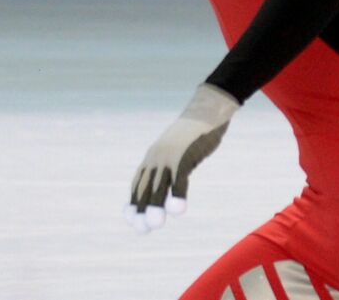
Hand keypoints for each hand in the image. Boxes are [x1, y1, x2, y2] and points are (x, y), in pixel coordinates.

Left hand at [124, 84, 238, 232]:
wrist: (208, 108)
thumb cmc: (197, 129)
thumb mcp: (180, 147)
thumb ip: (174, 163)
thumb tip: (174, 178)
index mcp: (153, 155)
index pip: (138, 182)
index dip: (133, 201)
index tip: (130, 218)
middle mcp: (156, 157)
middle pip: (144, 187)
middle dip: (141, 209)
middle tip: (141, 230)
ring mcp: (170, 157)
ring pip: (158, 186)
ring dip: (155, 207)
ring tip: (154, 225)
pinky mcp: (184, 156)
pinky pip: (179, 180)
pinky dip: (178, 195)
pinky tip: (178, 210)